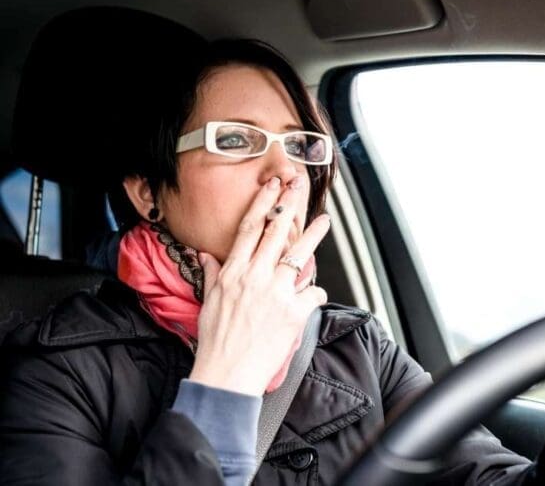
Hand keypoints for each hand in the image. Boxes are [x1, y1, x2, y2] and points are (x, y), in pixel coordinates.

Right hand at [188, 175, 329, 395]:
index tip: (272, 186)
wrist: (227, 374)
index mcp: (233, 271)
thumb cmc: (216, 340)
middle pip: (276, 231)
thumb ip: (212, 273)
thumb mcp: (208, 301)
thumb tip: (204, 254)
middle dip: (289, 205)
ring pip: (299, 255)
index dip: (263, 203)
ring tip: (324, 221)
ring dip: (313, 235)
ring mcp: (276, 292)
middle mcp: (255, 276)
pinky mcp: (294, 311)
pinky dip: (315, 292)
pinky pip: (313, 292)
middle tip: (298, 186)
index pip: (250, 228)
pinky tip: (312, 295)